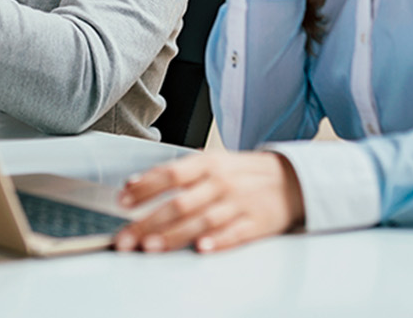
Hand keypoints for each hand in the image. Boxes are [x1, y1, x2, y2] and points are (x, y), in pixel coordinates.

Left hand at [112, 151, 304, 253]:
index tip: (123, 201)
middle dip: (149, 222)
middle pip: (180, 203)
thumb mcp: (210, 163)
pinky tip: (202, 249)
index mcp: (207, 164)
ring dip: (175, 235)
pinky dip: (218, 241)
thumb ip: (175, 173)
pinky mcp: (256, 223)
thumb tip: (134, 183)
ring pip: (202, 220)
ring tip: (152, 247)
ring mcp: (239, 203)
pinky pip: (235, 233)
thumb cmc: (242, 173)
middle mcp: (221, 182)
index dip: (145, 188)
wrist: (290, 179)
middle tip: (127, 238)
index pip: (170, 174)